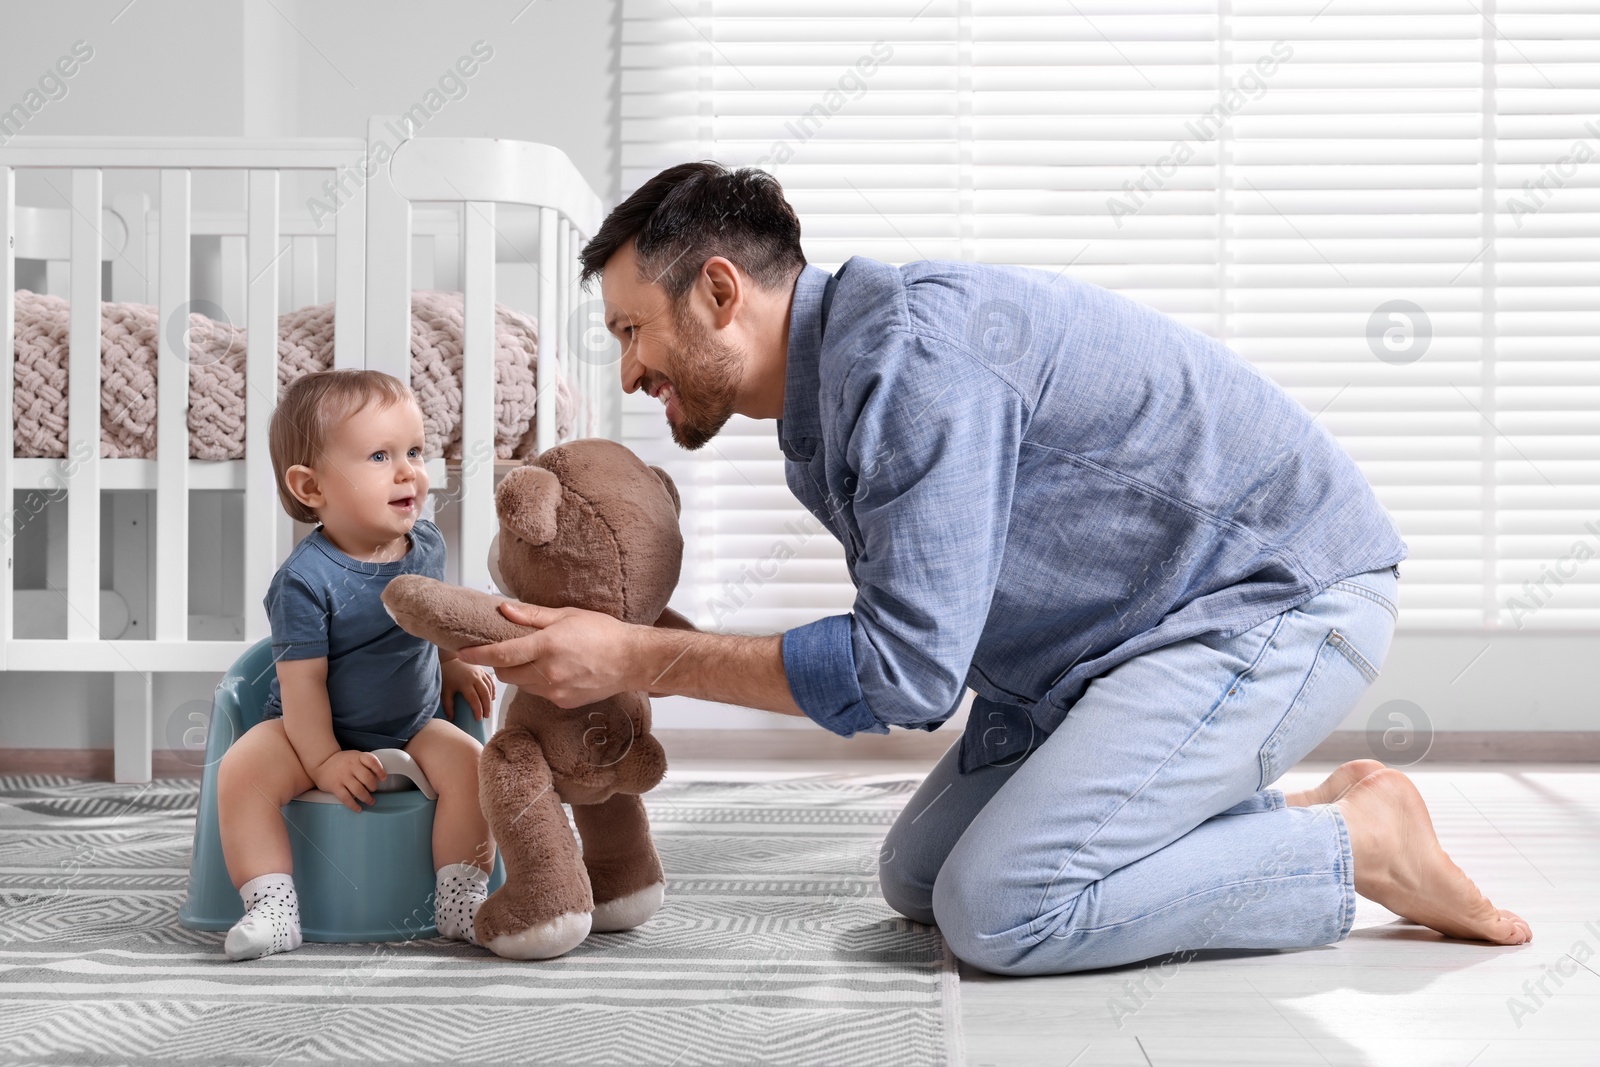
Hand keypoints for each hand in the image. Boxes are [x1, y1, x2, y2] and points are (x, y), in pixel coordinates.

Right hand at [311, 750, 386, 812]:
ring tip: (370, 801)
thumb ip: (365, 764)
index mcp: (357, 757)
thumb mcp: (355, 757)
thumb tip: (379, 777)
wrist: (322, 763)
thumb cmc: (343, 762)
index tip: (383, 778)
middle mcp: (350, 766)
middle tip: (373, 790)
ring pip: (358, 790)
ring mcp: (342, 776)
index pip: (372, 761)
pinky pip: (346, 798)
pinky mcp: (335, 786)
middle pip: (367, 778)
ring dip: (367, 798)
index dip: (380, 770)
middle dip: (373, 787)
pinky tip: (358, 808)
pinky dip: (354, 805)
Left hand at [442, 656, 495, 720]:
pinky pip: (491, 681)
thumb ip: (447, 705)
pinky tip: (492, 697)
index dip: (478, 710)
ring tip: (488, 709)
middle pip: (485, 694)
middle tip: (486, 716)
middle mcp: (475, 677)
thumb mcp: (445, 690)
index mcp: (465, 683)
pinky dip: (493, 690)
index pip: (474, 699)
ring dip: (490, 699)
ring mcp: (480, 672)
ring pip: (490, 688)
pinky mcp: (483, 670)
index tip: (479, 719)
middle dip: (487, 707)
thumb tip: (451, 718)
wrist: (449, 658)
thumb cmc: (446, 675)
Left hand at [456, 602, 638, 708]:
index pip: (502, 654)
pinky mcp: (563, 703)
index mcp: (548, 646)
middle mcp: (549, 673)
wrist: (631, 660)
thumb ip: (532, 616)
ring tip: (536, 659)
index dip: (478, 654)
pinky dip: (538, 682)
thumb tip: (504, 610)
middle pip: (506, 673)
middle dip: (500, 663)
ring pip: (521, 685)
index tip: (462, 652)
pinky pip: (539, 693)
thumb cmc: (603, 633)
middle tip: (507, 650)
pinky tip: (554, 670)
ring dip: (520, 673)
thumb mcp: (567, 615)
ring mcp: (556, 691)